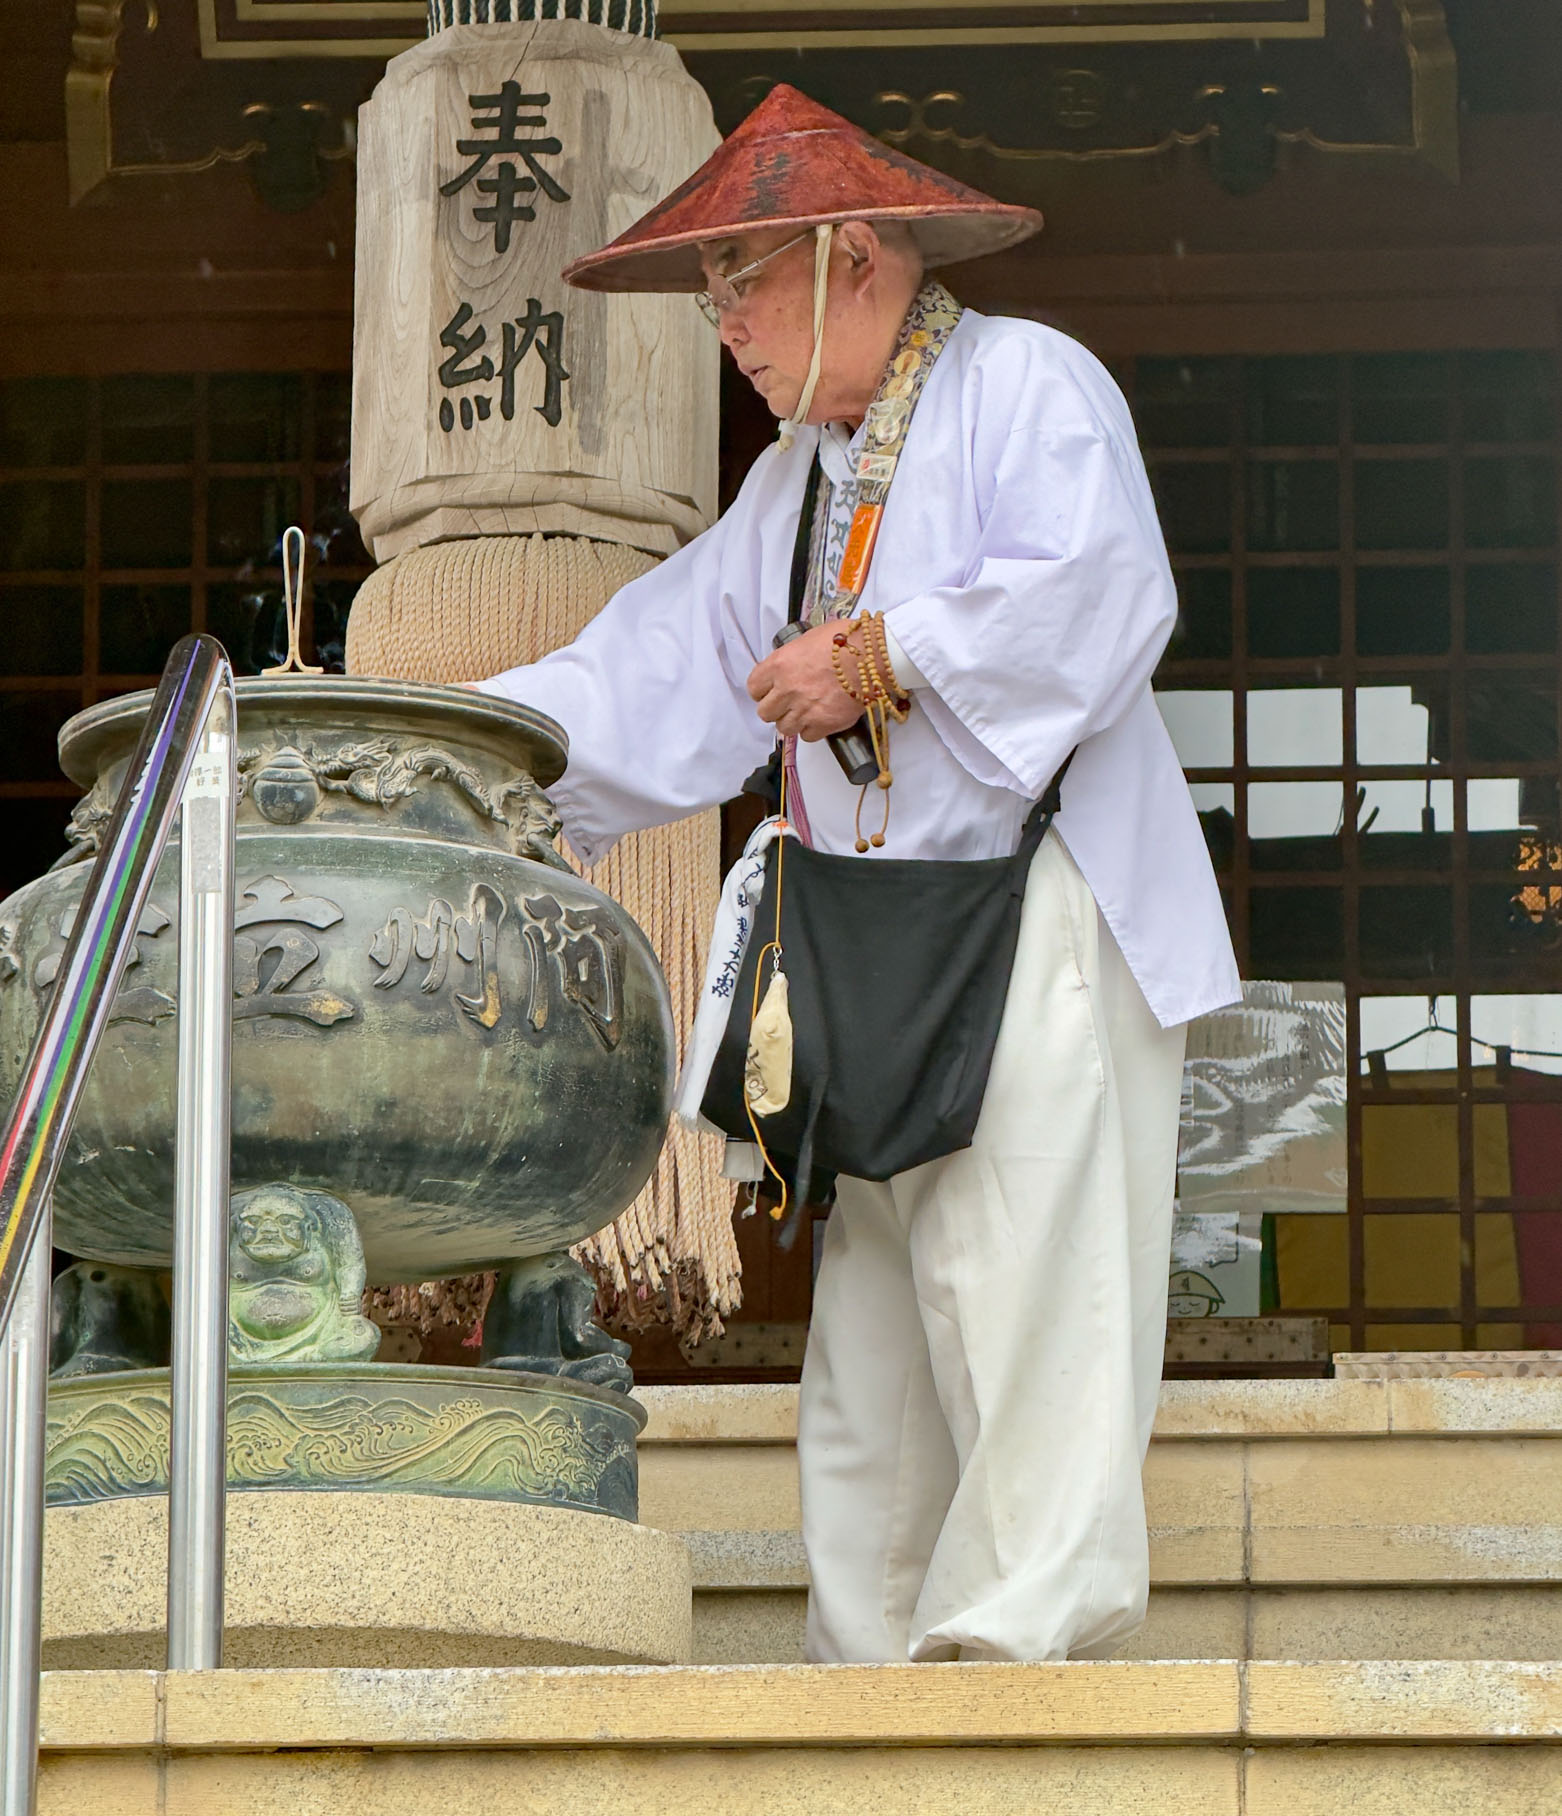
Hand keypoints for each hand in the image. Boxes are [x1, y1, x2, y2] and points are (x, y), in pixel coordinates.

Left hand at [746, 623, 862, 740]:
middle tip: (788, 702)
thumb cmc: (847, 641)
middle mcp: (788, 689)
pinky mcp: (824, 724)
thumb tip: (788, 668)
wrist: (875, 656)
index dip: (762, 690)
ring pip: (784, 728)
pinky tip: (820, 717)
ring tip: (805, 711)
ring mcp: (805, 709)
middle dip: (776, 708)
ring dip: (792, 721)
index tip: (770, 690)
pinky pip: (807, 736)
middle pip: (765, 712)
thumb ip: (792, 658)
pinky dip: (812, 730)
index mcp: (780, 665)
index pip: (754, 688)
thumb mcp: (809, 639)